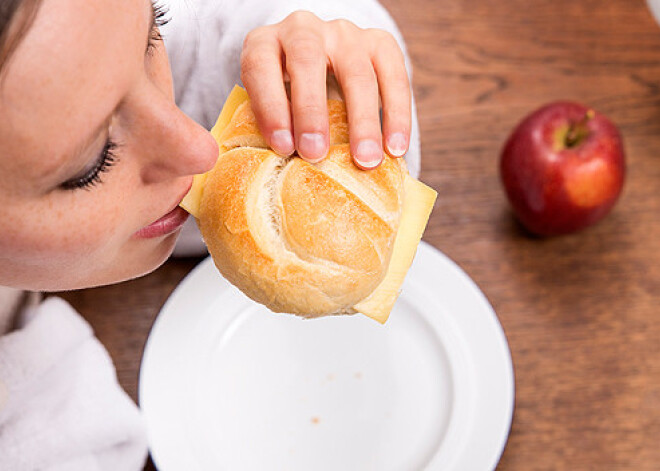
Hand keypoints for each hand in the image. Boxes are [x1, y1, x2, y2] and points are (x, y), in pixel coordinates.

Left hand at [240, 11, 410, 168]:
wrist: (321, 70)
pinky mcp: (380, 42)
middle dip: (311, 112)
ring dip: (362, 122)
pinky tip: (397, 148)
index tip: (282, 148)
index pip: (261, 67)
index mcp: (264, 44)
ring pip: (357, 73)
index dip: (270, 107)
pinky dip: (397, 115)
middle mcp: (303, 29)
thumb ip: (274, 129)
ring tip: (366, 161)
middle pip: (307, 62)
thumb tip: (285, 171)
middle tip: (315, 154)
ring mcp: (344, 34)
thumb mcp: (271, 108)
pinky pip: (395, 76)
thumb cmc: (288, 102)